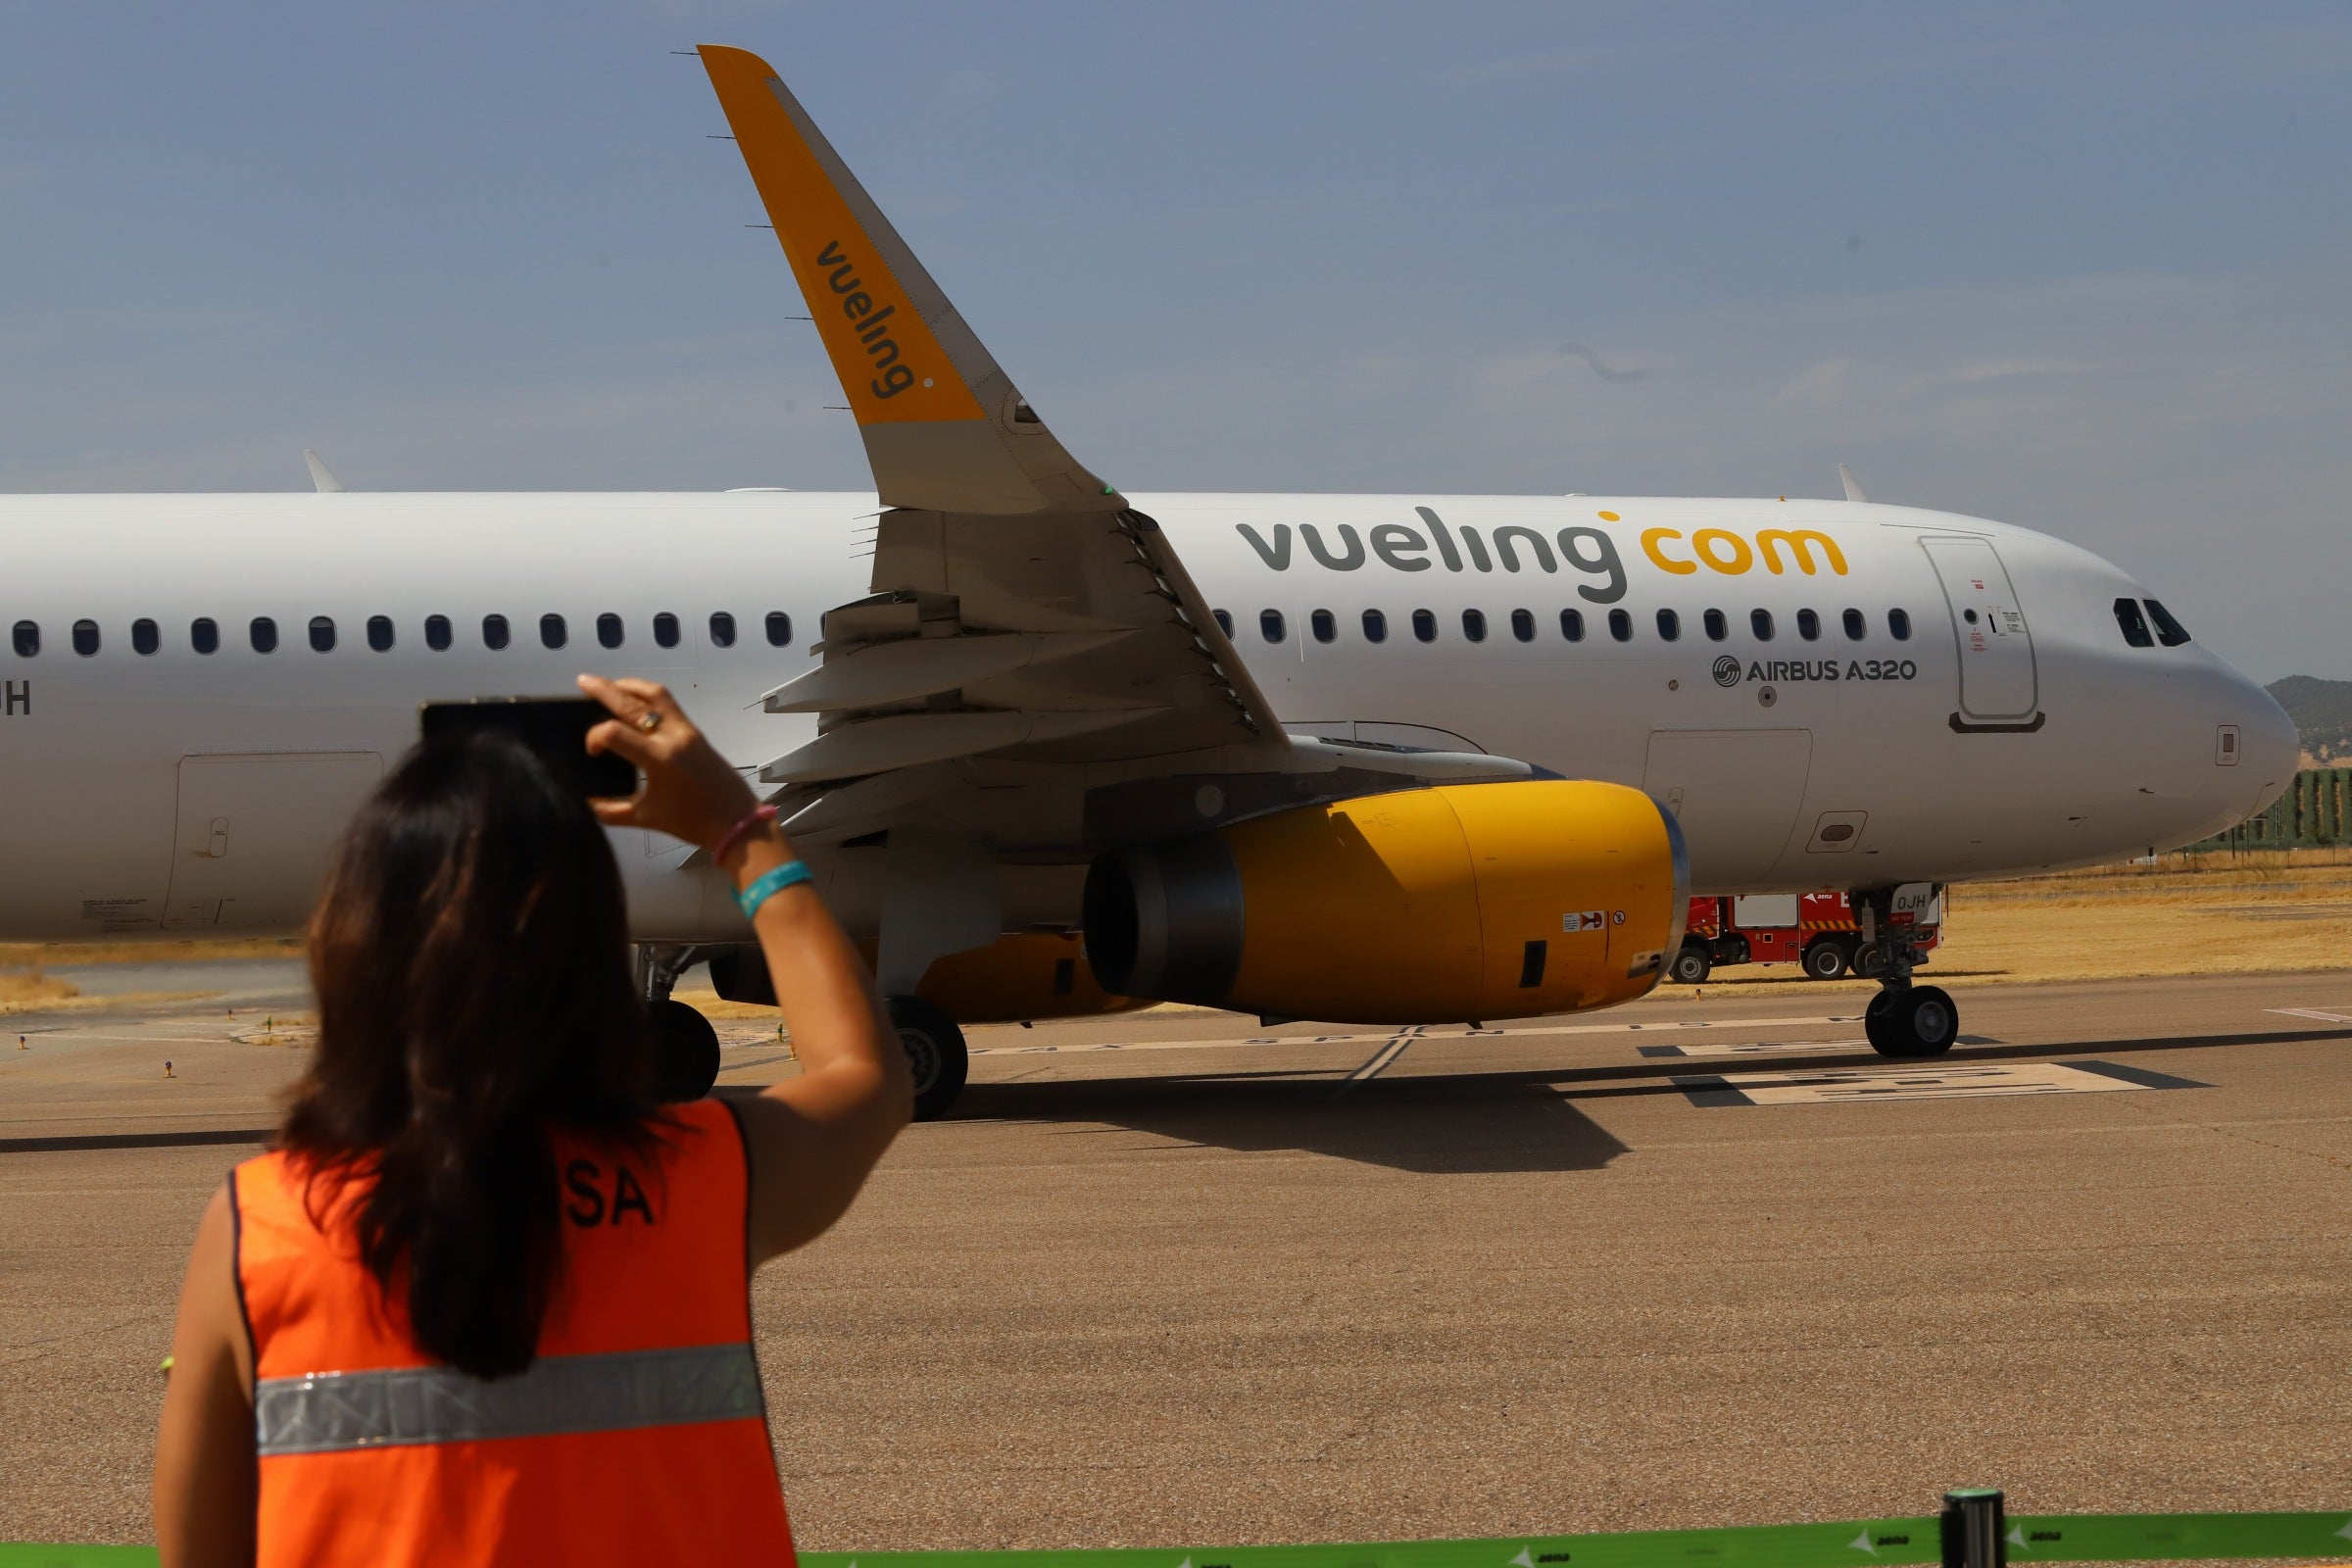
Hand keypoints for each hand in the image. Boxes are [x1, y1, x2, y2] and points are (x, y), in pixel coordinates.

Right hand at [577, 674, 761, 850]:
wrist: (736, 820)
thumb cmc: (692, 822)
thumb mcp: (646, 818)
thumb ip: (610, 811)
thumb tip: (585, 802)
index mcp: (659, 759)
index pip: (615, 733)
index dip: (594, 737)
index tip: (592, 752)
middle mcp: (673, 737)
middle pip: (633, 703)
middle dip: (604, 689)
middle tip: (583, 681)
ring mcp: (687, 730)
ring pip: (656, 694)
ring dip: (630, 685)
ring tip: (610, 684)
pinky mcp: (696, 731)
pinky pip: (669, 703)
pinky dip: (648, 695)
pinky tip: (635, 700)